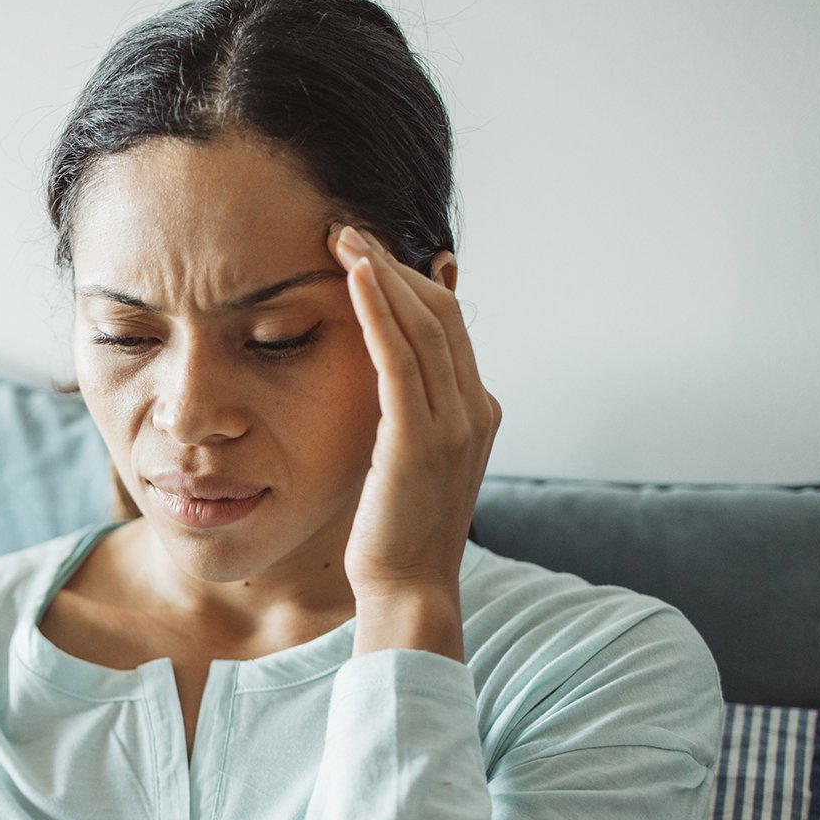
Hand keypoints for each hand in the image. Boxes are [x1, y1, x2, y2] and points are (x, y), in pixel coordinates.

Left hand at [329, 223, 499, 613]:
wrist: (409, 590)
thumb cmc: (396, 533)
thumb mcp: (407, 461)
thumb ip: (406, 415)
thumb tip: (382, 379)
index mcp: (477, 411)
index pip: (448, 325)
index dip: (407, 282)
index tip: (364, 253)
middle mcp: (475, 409)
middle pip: (440, 312)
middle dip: (392, 265)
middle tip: (346, 229)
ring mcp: (455, 423)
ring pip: (423, 325)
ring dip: (380, 274)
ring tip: (342, 237)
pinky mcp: (420, 439)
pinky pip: (401, 358)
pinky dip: (379, 311)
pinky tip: (354, 277)